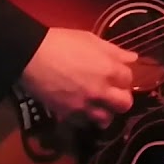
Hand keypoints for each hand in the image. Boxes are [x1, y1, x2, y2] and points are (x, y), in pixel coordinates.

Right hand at [19, 28, 138, 128]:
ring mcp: (85, 105)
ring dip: (105, 111)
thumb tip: (133, 58)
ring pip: (106, 119)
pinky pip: (84, 123)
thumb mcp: (91, 39)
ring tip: (98, 104)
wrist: (31, 55)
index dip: (123, 76)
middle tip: (112, 92)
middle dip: (121, 98)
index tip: (117, 74)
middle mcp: (101, 91)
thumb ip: (114, 51)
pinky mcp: (68, 115)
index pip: (129, 79)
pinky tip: (81, 109)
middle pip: (125, 104)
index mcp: (109, 69)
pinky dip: (86, 118)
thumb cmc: (62, 42)